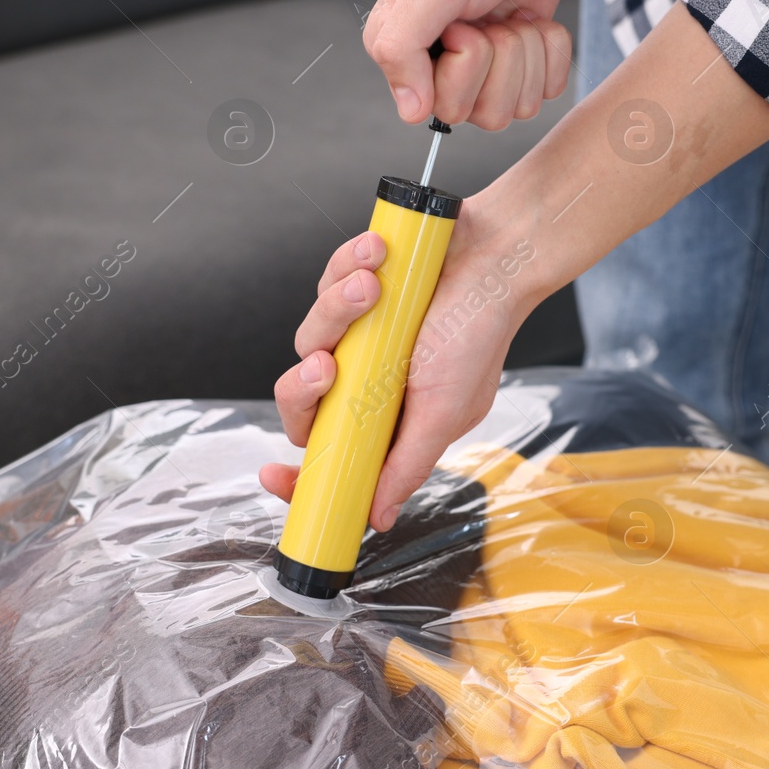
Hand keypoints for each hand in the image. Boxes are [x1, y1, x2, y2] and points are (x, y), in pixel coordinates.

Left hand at [259, 205, 532, 529]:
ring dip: (336, 310)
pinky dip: (346, 269)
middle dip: (304, 385)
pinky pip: (324, 285)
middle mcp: (367, 381)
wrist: (496, 251)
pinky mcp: (354, 287)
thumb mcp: (445, 411)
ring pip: (309, 337)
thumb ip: (407, 464)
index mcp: (387, 420)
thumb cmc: (480, 330)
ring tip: (372, 287)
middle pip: (302, 400)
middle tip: (327, 366)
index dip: (297, 475)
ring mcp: (359, 334)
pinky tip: (378, 259)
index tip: (272, 475)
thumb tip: (380, 517)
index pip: (331, 457)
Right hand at [363, 0, 575, 128]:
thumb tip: (410, 110)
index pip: (443, 108)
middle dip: (502, 58)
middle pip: (486, 115)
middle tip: (489, 14)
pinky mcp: (525, 60)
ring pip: (521, 107)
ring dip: (527, 52)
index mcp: (407, 54)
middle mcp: (444, 67)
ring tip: (509, 14)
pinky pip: (549, 88)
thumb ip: (401, 50)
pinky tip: (531, 18)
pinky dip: (551, 49)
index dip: (465, 66)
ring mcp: (488, 68)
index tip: (462, 22)